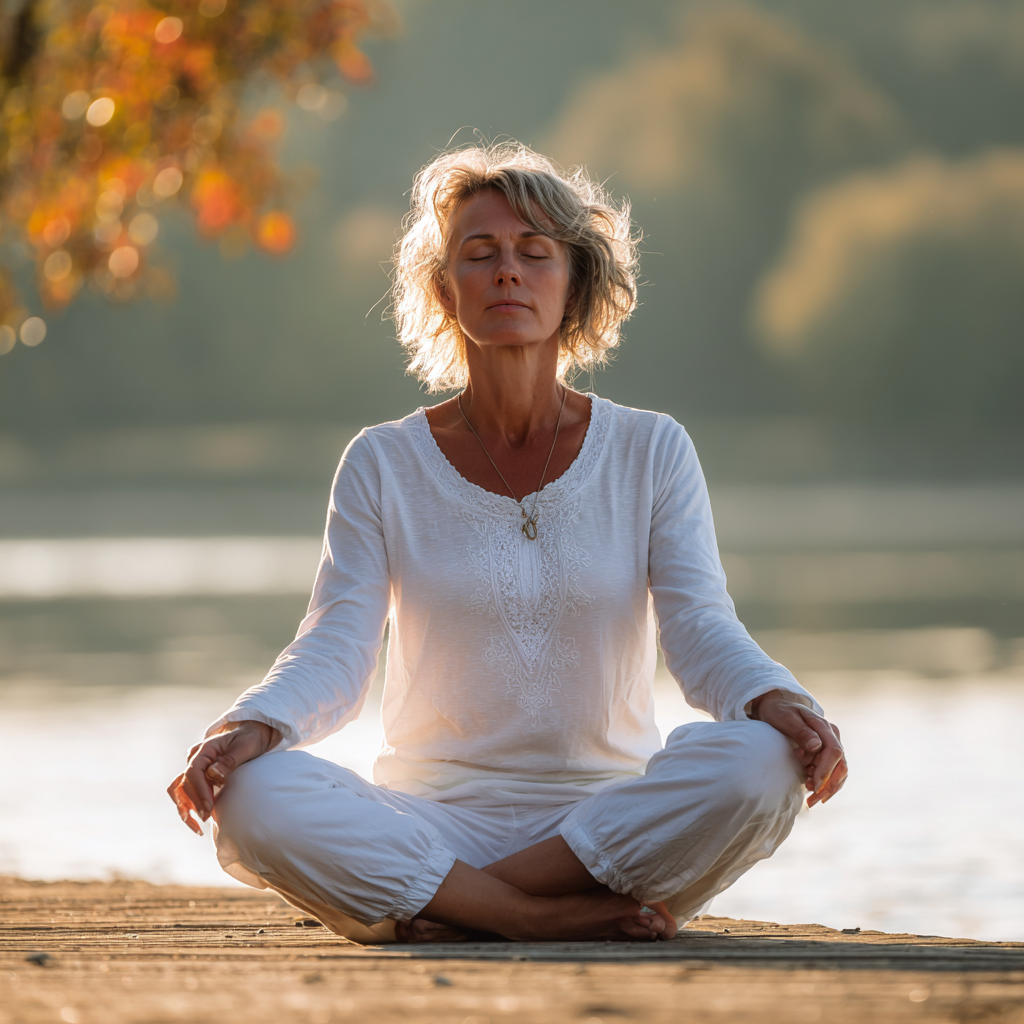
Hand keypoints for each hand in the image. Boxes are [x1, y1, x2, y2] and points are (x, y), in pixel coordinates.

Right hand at [167, 720, 279, 834]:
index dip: (199, 791)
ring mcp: (195, 767)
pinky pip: (184, 792)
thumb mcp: (245, 747)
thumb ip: (229, 760)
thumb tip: (213, 775)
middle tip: (207, 818)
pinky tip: (196, 820)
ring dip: (184, 808)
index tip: (208, 807)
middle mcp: (195, 758)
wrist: (251, 735)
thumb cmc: (249, 739)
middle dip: (195, 803)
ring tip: (196, 826)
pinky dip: (187, 806)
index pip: (193, 771)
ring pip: (178, 790)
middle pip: (185, 783)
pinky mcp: (197, 776)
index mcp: (205, 749)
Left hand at [750, 690, 846, 807]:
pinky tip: (810, 790)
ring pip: (839, 772)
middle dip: (828, 785)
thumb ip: (800, 731)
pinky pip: (832, 772)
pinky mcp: (826, 753)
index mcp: (823, 726)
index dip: (826, 770)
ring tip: (810, 799)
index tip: (815, 784)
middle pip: (840, 765)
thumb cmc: (778, 712)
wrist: (776, 708)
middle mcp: (831, 736)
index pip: (834, 751)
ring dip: (827, 788)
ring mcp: (830, 745)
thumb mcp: (785, 718)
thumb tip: (816, 745)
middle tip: (813, 800)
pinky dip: (824, 784)